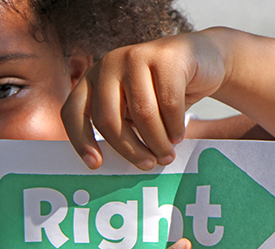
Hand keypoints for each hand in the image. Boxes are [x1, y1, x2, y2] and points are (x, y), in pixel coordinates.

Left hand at [62, 30, 226, 169]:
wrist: (201, 58)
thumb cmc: (160, 92)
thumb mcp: (132, 110)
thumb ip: (120, 128)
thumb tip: (111, 166)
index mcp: (93, 79)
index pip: (73, 112)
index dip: (80, 140)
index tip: (96, 164)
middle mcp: (108, 65)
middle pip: (107, 119)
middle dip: (128, 149)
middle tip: (147, 165)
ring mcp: (135, 56)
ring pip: (141, 114)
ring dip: (156, 142)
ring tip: (166, 155)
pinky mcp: (165, 56)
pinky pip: (169, 104)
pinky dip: (175, 126)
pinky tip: (178, 135)